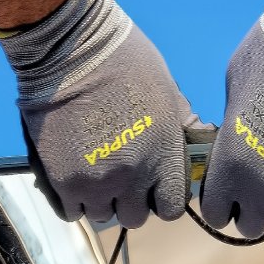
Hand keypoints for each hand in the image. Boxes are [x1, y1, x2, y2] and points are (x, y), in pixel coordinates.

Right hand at [0, 0, 195, 228]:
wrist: (69, 47)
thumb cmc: (125, 60)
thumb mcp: (168, 91)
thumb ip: (183, 126)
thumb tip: (200, 142)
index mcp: (164, 156)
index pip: (172, 208)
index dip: (163, 198)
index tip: (154, 185)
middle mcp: (134, 176)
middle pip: (136, 217)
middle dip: (131, 200)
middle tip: (121, 178)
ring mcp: (97, 181)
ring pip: (103, 215)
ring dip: (101, 201)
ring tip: (95, 175)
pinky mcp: (63, 180)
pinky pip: (72, 212)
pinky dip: (74, 200)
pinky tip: (75, 178)